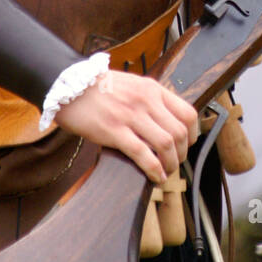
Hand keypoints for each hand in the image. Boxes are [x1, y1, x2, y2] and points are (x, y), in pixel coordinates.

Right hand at [53, 70, 198, 255]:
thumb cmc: (98, 88)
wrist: (68, 84)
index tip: (187, 145)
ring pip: (165, 144)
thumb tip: (164, 122)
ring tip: (166, 172)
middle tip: (176, 162)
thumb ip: (149, 100)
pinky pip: (142, 153)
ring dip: (170, 163)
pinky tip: (155, 177)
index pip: (187, 113)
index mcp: (152, 89)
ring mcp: (130, 115)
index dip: (193, 134)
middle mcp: (146, 101)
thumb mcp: (131, 85)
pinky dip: (153, 169)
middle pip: (180, 132)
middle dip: (182, 153)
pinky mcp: (114, 130)